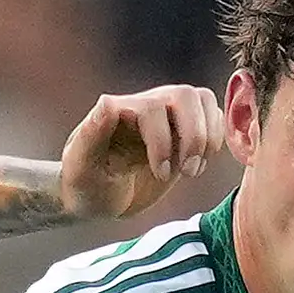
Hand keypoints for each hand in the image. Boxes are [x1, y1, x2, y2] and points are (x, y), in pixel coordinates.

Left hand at [57, 84, 229, 220]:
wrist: (97, 196)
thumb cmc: (84, 182)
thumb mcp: (80, 166)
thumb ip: (92, 133)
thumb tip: (106, 102)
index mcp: (120, 109)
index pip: (153, 108)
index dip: (163, 141)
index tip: (160, 175)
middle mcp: (146, 105)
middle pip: (186, 96)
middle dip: (194, 136)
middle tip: (186, 173)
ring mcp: (166, 115)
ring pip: (203, 101)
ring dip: (207, 138)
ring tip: (191, 171)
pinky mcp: (183, 129)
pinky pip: (212, 118)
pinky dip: (213, 142)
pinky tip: (195, 167)